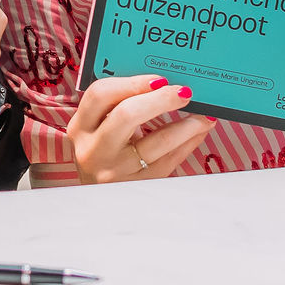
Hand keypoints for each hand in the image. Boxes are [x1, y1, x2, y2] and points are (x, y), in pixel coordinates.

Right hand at [67, 75, 216, 181]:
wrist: (99, 205)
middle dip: (161, 99)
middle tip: (184, 92)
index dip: (131, 83)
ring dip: (187, 125)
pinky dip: (188, 143)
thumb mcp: (98, 132)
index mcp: (80, 128)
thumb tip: (162, 84)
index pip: (100, 94)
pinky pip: (169, 161)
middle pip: (126, 114)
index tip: (158, 79)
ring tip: (204, 115)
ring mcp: (115, 171)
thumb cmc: (104, 156)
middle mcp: (93, 150)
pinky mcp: (138, 187)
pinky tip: (198, 132)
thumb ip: (118, 107)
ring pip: (157, 141)